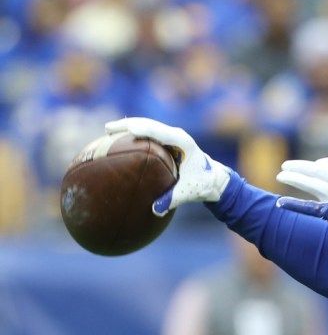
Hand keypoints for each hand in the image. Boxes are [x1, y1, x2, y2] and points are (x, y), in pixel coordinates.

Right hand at [105, 117, 230, 216]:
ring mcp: (171, 137)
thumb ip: (172, 199)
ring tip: (108, 131)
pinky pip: (148, 134)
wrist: (213, 178)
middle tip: (108, 128)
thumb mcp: (189, 192)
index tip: (130, 129)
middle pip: (149, 124)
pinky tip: (118, 141)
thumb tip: (154, 210)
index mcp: (183, 143)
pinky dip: (133, 135)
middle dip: (128, 124)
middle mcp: (176, 136)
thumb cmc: (203, 184)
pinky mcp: (167, 142)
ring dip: (128, 126)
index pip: (161, 132)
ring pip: (146, 126)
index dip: (145, 129)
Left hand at [275, 157, 327, 240]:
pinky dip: (293, 204)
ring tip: (280, 176)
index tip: (312, 167)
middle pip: (316, 169)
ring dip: (293, 178)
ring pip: (309, 182)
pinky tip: (280, 202)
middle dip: (300, 166)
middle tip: (286, 165)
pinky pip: (308, 207)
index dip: (320, 164)